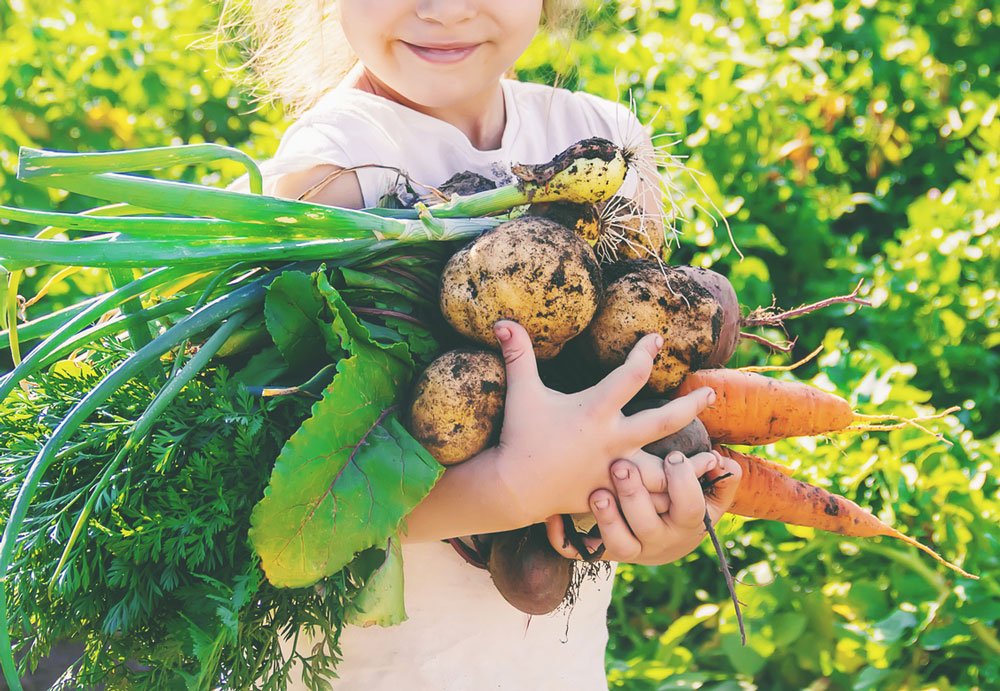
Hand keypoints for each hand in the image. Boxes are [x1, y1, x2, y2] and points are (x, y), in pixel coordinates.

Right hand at [491, 319, 715, 524]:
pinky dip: (669, 497)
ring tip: (715, 458)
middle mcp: (612, 439)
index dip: (646, 352)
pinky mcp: (613, 494)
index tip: (657, 339)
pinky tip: (687, 493)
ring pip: (665, 469)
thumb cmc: (520, 436)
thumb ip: (518, 355)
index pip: (631, 375)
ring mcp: (615, 470)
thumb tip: (503, 320)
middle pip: (664, 421)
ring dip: (690, 464)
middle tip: (710, 392)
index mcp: (595, 410)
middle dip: (690, 405)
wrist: (514, 488)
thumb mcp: (522, 392)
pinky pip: (648, 498)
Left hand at [544, 450, 741, 564]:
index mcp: (685, 523)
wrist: (659, 540)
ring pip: (616, 543)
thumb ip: (721, 480)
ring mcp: (627, 548)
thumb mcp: (708, 496)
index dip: (683, 484)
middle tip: (622, 466)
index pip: (689, 508)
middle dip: (635, 497)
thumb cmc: (682, 504)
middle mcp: (655, 541)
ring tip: (596, 493)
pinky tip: (551, 517)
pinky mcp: (599, 551)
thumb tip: (725, 464)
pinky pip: (577, 552)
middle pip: (647, 526)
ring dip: (606, 518)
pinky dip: (562, 537)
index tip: (672, 456)